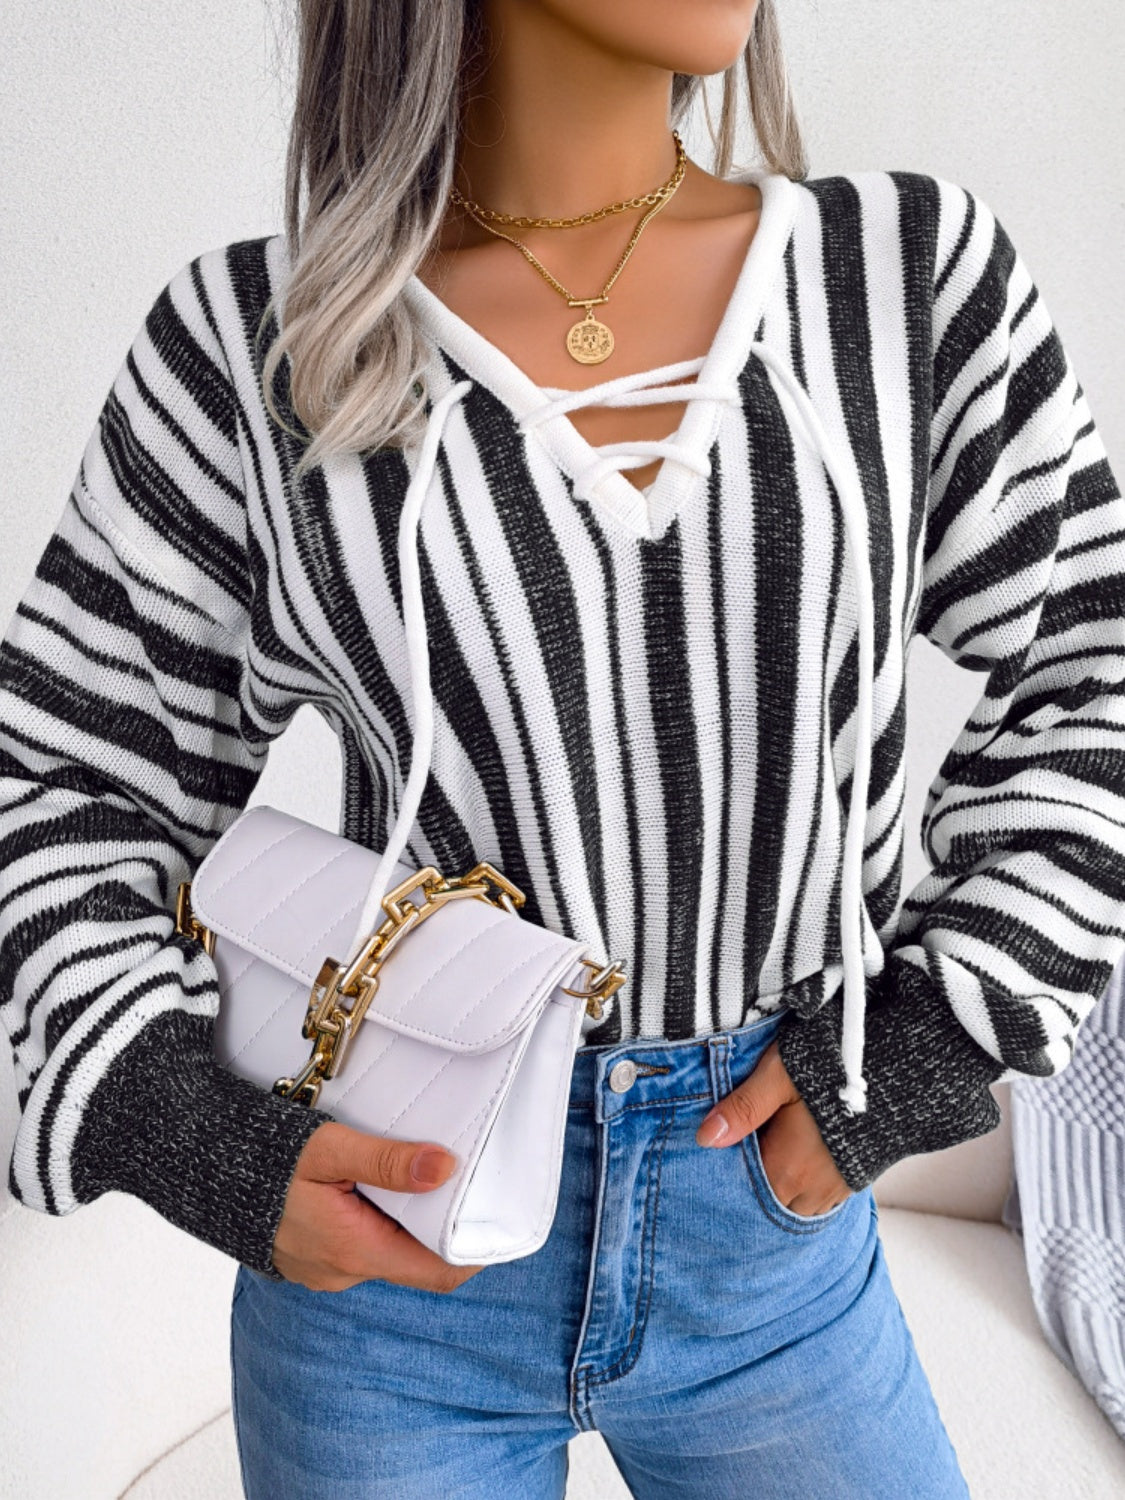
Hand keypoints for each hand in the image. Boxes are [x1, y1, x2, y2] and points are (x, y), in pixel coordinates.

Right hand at [272, 1121, 486, 1292]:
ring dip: (407, 1221)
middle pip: (417, 1260)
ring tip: (419, 1176)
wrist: (203, 1169)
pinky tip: (376, 1188)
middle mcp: (344, 1271)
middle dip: (441, 1226)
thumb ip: (388, 1162)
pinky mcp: (314, 1259)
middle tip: (461, 1180)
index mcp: (355, 1250)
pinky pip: (361, 1247)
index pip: (438, 1272)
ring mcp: (327, 1270)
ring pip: (389, 1252)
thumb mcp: (330, 1150)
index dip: (474, 1252)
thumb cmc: (264, 1159)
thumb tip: (445, 1168)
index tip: (494, 1217)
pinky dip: (378, 1221)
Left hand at [696, 1039, 852, 1216]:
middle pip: (768, 1203)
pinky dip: (802, 1188)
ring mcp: (835, 1189)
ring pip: (794, 1205)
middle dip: (752, 1184)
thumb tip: (705, 1137)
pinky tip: (796, 1162)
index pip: (744, 1193)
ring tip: (769, 1157)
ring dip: (779, 1187)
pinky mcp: (853, 1181)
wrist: (896, 1071)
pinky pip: (819, 1200)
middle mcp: (812, 1189)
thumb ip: (743, 1108)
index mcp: (788, 1169)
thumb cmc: (832, 1068)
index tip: (717, 1160)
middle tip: (741, 1155)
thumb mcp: (778, 1077)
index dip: (728, 1178)